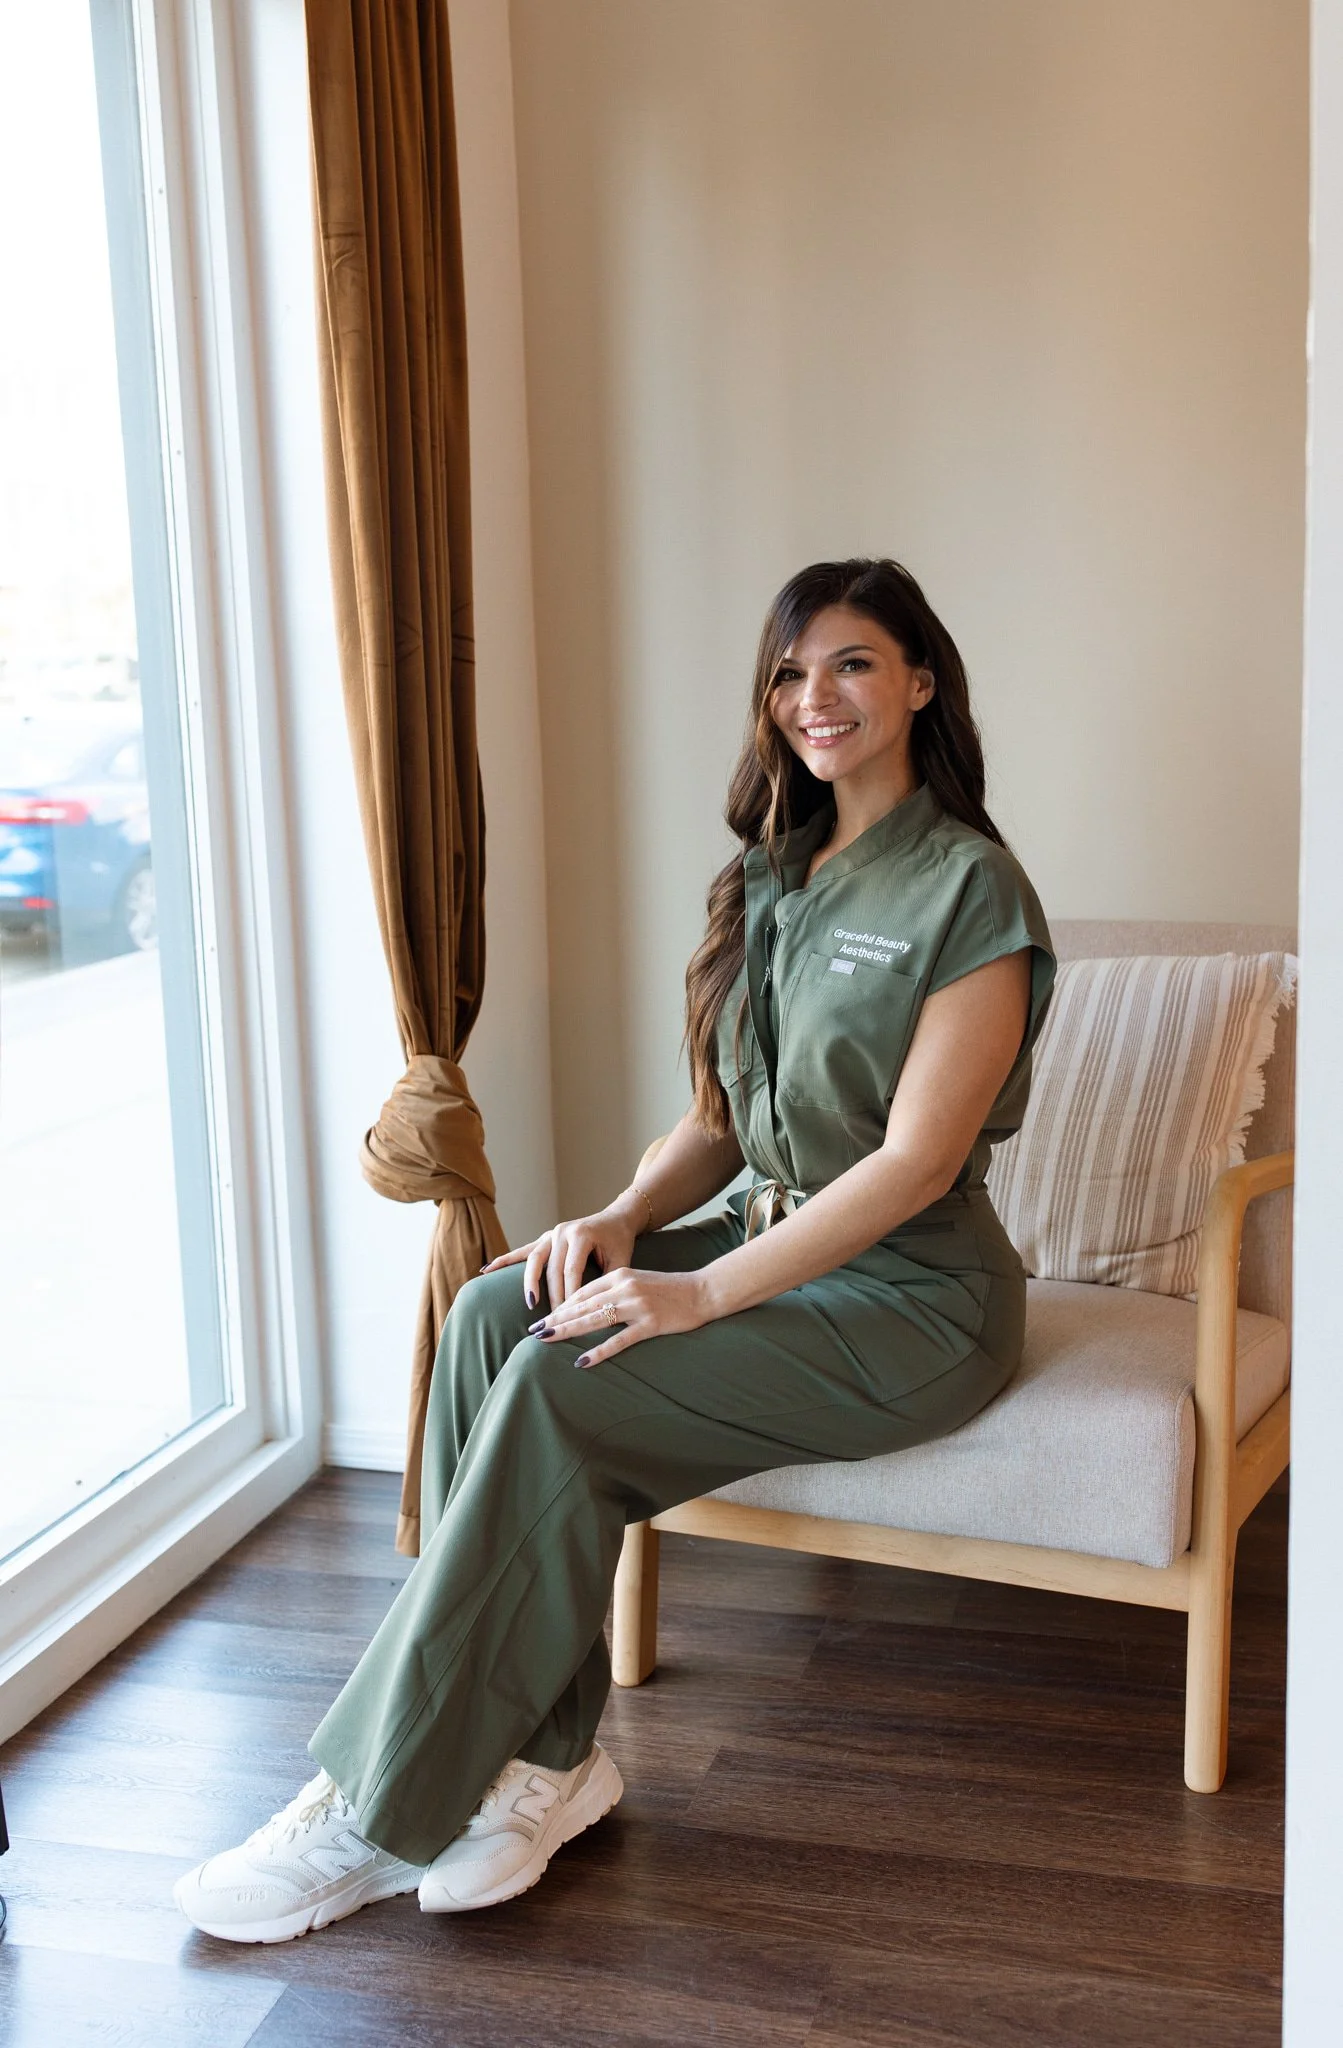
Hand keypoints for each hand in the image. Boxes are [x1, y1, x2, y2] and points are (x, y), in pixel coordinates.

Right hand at [479, 1191, 648, 1312]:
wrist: (616, 1219)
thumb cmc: (620, 1242)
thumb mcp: (621, 1260)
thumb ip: (609, 1280)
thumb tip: (599, 1309)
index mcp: (581, 1234)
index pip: (572, 1269)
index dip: (570, 1293)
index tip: (569, 1316)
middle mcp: (562, 1232)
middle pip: (552, 1269)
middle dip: (552, 1296)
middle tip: (554, 1321)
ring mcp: (551, 1233)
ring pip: (534, 1260)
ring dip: (530, 1283)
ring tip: (530, 1304)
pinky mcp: (544, 1238)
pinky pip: (522, 1251)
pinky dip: (504, 1261)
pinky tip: (485, 1271)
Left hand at [527, 1265, 716, 1367]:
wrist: (704, 1291)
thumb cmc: (669, 1290)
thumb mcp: (638, 1282)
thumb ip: (614, 1290)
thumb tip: (588, 1307)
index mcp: (620, 1275)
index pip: (583, 1292)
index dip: (561, 1306)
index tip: (543, 1317)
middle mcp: (625, 1288)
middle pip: (582, 1306)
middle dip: (556, 1319)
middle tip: (533, 1331)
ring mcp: (637, 1306)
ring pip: (594, 1320)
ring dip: (567, 1331)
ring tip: (546, 1341)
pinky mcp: (650, 1325)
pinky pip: (619, 1340)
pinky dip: (599, 1351)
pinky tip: (582, 1361)